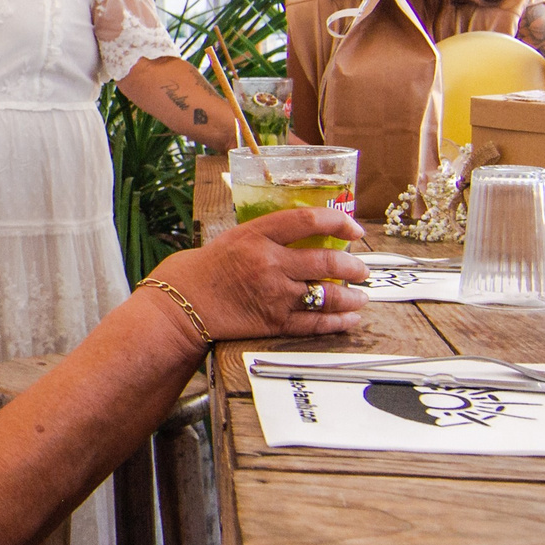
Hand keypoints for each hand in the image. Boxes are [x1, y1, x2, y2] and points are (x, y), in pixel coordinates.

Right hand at [148, 208, 367, 340]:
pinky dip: (338, 322)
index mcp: (258, 235)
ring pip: (327, 295)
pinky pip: (315, 323)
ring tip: (361, 296)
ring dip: (352, 296)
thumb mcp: (237, 236)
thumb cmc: (208, 267)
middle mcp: (269, 263)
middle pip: (326, 261)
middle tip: (361, 269)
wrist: (183, 303)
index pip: (308, 220)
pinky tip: (349, 319)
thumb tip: (310, 234)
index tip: (354, 230)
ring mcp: (274, 295)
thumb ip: (271, 234)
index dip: (339, 223)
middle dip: (353, 266)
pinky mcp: (274, 322)